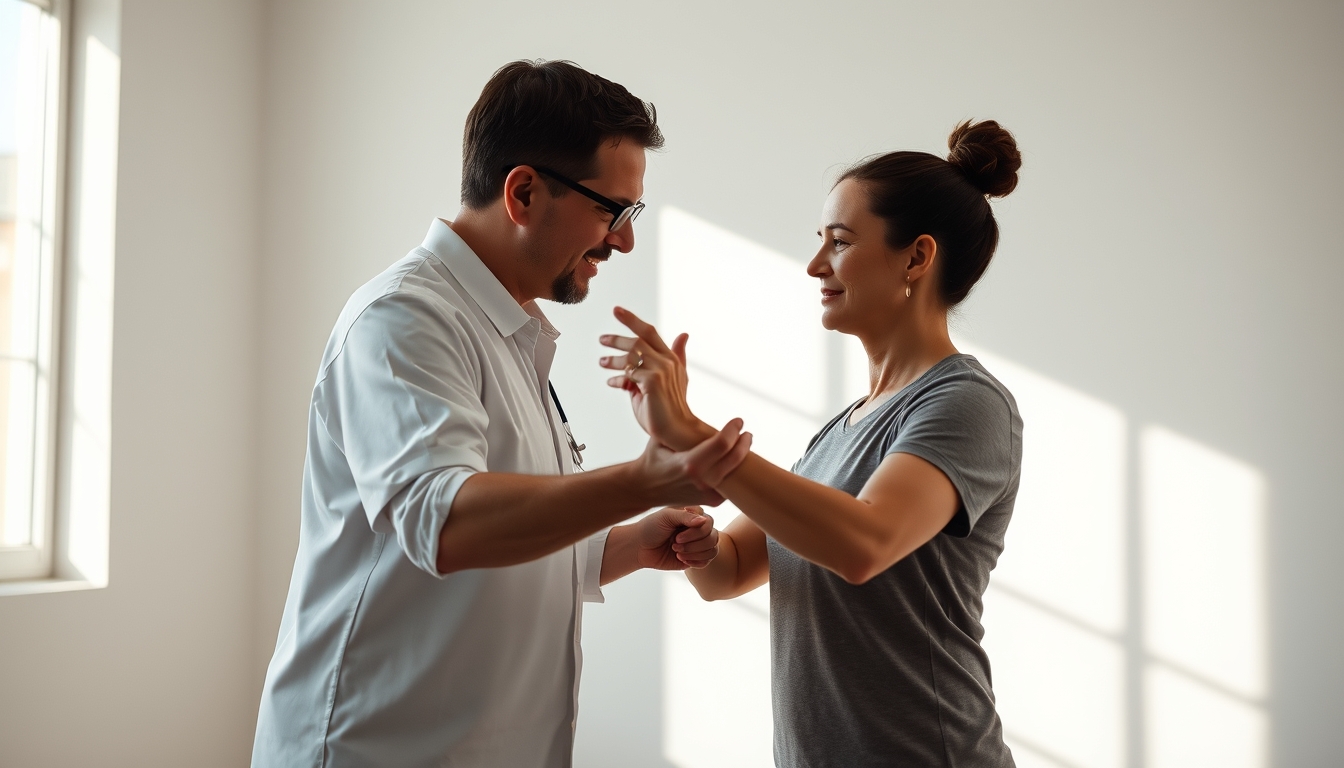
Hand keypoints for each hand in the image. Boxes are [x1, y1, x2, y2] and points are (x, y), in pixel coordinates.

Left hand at [600, 307, 712, 450]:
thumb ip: (663, 360)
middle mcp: (668, 361)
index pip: (650, 332)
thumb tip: (681, 337)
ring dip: (614, 358)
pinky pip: (629, 373)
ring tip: (602, 362)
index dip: (632, 320)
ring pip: (632, 354)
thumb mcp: (666, 380)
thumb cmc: (668, 408)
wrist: (676, 431)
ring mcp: (661, 370)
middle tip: (602, 339)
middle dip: (617, 338)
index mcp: (670, 358)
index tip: (617, 310)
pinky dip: (618, 378)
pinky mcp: (653, 382)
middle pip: (639, 339)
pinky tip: (612, 382)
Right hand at [632, 418, 753, 507]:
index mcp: (689, 463)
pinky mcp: (712, 501)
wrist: (645, 486)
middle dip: (744, 443)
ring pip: (735, 472)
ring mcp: (708, 493)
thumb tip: (700, 408)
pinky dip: (733, 470)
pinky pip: (730, 484)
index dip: (733, 430)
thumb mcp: (662, 437)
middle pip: (735, 459)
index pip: (721, 444)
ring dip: (742, 456)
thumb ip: (680, 426)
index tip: (739, 420)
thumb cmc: (654, 458)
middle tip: (746, 433)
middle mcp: (701, 480)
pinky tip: (733, 460)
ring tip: (742, 443)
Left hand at [633, 506, 719, 569]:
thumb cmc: (651, 527)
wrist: (640, 547)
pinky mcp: (695, 557)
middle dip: (693, 544)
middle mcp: (699, 528)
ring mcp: (698, 543)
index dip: (696, 532)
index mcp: (694, 515)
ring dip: (694, 553)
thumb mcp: (666, 517)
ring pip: (712, 550)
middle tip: (674, 544)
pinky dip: (695, 562)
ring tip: (676, 552)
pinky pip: (707, 561)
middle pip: (713, 537)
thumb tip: (704, 520)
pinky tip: (681, 559)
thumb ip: (685, 516)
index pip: (709, 522)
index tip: (676, 536)